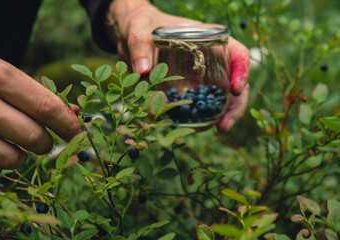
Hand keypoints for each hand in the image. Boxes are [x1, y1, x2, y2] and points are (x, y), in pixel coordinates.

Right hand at [0, 52, 80, 179]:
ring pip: (14, 160)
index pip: (47, 107)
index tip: (80, 135)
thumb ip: (33, 94)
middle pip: (35, 137)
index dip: (69, 125)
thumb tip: (74, 114)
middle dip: (45, 143)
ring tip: (10, 142)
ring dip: (20, 156)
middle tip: (41, 140)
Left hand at [107, 0, 249, 131]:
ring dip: (222, 116)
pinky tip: (193, 128)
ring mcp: (202, 78)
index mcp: (210, 40)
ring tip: (217, 130)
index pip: (237, 54)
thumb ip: (139, 46)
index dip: (242, 71)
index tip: (235, 89)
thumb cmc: (142, 26)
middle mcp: (211, 61)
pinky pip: (199, 105)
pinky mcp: (188, 90)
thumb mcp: (139, 30)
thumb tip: (143, 70)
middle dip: (235, 105)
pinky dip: (199, 118)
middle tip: (225, 125)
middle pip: (235, 82)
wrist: (133, 39)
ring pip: (222, 98)